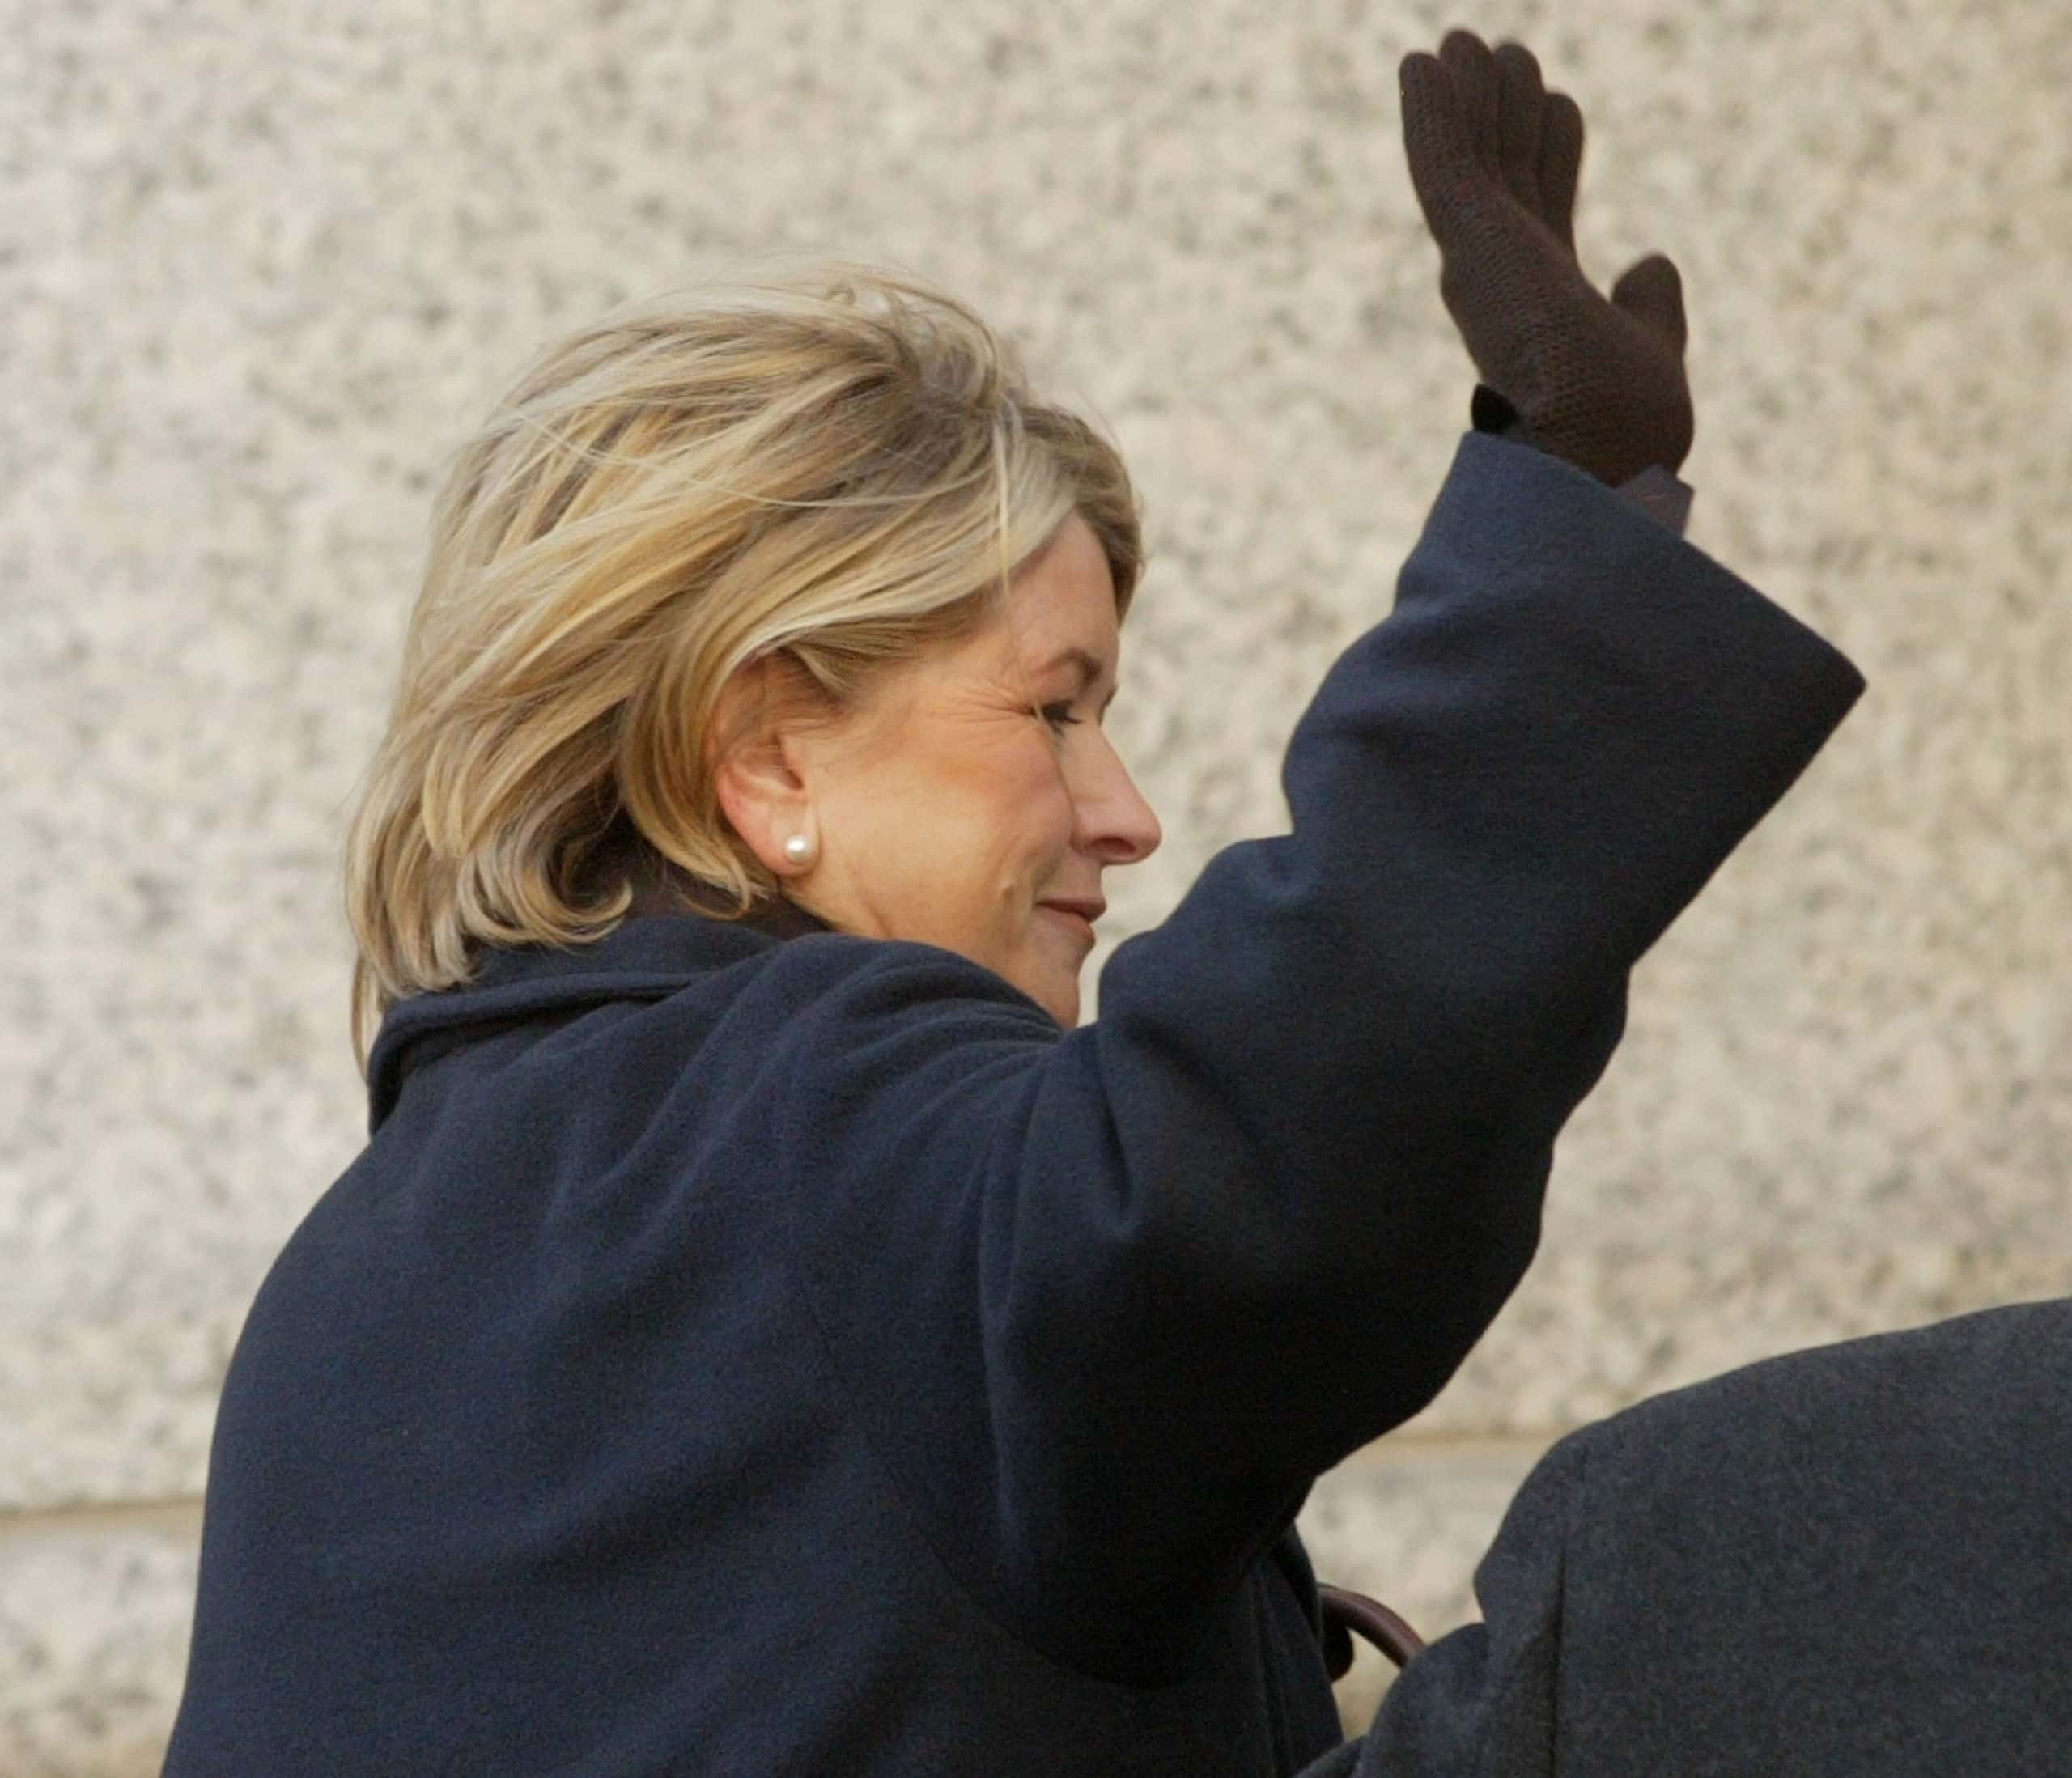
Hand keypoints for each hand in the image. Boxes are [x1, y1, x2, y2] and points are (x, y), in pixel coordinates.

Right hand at [1400, 32, 1692, 486]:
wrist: (1594, 453)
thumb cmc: (1625, 427)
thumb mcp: (1649, 346)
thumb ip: (1650, 308)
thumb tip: (1652, 262)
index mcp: (1546, 303)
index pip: (1547, 208)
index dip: (1554, 150)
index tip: (1559, 104)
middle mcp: (1506, 281)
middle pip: (1503, 175)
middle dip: (1503, 115)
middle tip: (1503, 54)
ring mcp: (1481, 262)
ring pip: (1468, 160)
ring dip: (1464, 99)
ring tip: (1463, 41)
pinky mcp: (1466, 243)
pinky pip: (1443, 163)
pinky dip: (1431, 113)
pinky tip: (1419, 63)